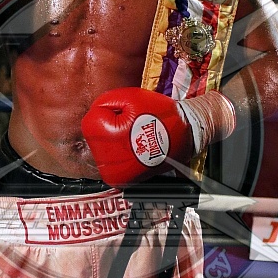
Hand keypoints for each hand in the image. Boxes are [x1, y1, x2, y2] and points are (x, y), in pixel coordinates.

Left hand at [81, 87, 234, 186]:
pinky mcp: (122, 180)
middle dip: (110, 127)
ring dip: (115, 140)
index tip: (129, 115)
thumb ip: (105, 101)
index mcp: (105, 142)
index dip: (111, 111)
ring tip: (136, 137)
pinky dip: (121, 152)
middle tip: (134, 126)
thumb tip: (94, 111)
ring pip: (103, 148)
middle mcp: (106, 166)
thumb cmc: (160, 115)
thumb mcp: (130, 97)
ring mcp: (114, 176)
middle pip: (95, 136)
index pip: (92, 119)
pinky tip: (135, 147)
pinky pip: (113, 160)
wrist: (186, 134)